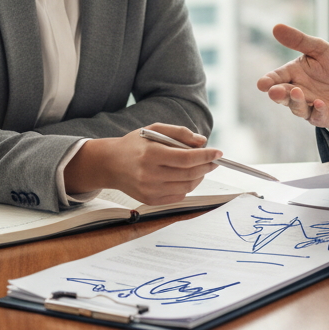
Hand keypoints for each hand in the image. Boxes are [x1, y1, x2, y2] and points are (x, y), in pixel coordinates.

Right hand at [63, 123, 219, 205]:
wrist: (109, 164)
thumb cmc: (134, 144)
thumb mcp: (154, 129)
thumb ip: (180, 133)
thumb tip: (202, 142)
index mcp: (151, 153)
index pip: (186, 158)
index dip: (206, 156)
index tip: (219, 152)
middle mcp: (149, 174)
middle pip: (189, 174)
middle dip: (207, 166)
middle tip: (214, 160)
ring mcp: (149, 189)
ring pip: (187, 186)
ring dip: (199, 177)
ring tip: (201, 167)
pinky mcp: (150, 200)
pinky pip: (178, 195)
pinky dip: (188, 186)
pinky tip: (186, 176)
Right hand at [256, 23, 328, 128]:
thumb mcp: (320, 49)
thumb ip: (299, 40)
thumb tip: (276, 27)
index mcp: (293, 74)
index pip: (276, 78)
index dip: (268, 81)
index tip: (262, 84)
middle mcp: (297, 91)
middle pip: (283, 95)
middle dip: (278, 93)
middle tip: (274, 91)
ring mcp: (308, 106)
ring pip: (297, 107)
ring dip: (296, 101)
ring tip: (296, 91)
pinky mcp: (322, 117)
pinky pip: (317, 116)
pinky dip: (317, 110)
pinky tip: (319, 103)